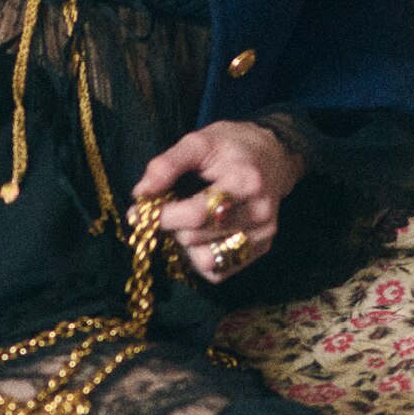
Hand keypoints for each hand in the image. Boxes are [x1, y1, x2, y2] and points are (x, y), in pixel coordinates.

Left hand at [132, 121, 305, 283]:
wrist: (274, 155)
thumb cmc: (232, 146)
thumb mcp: (198, 142)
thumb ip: (167, 165)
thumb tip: (140, 194)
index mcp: (245, 182)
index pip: (196, 214)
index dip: (162, 215)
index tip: (139, 210)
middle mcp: (259, 213)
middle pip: (196, 238)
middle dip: (172, 226)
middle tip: (169, 211)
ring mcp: (263, 234)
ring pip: (206, 261)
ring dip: (186, 246)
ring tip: (187, 223)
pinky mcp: (261, 248)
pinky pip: (219, 272)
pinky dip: (200, 258)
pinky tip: (201, 236)